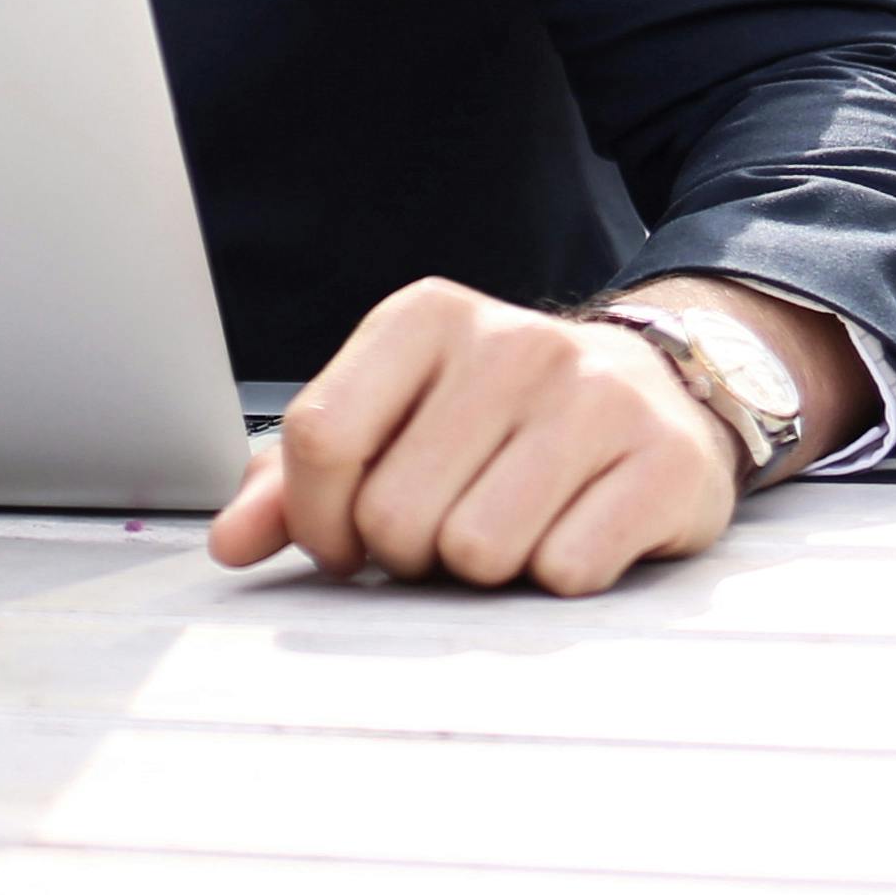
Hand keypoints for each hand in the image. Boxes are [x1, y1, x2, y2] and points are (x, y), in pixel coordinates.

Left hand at [206, 278, 751, 596]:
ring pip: (478, 552)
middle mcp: (513, 342)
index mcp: (425, 317)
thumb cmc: (502, 423)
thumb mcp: (396, 422)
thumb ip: (299, 480)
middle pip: (395, 514)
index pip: (320, 435)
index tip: (348, 540)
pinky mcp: (664, 460)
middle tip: (450, 528)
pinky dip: (562, 578)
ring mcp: (596, 397)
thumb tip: (231, 544)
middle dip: (410, 553)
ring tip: (514, 527)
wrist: (659, 395)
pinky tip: (579, 533)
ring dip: (486, 572)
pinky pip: (567, 571)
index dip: (320, 518)